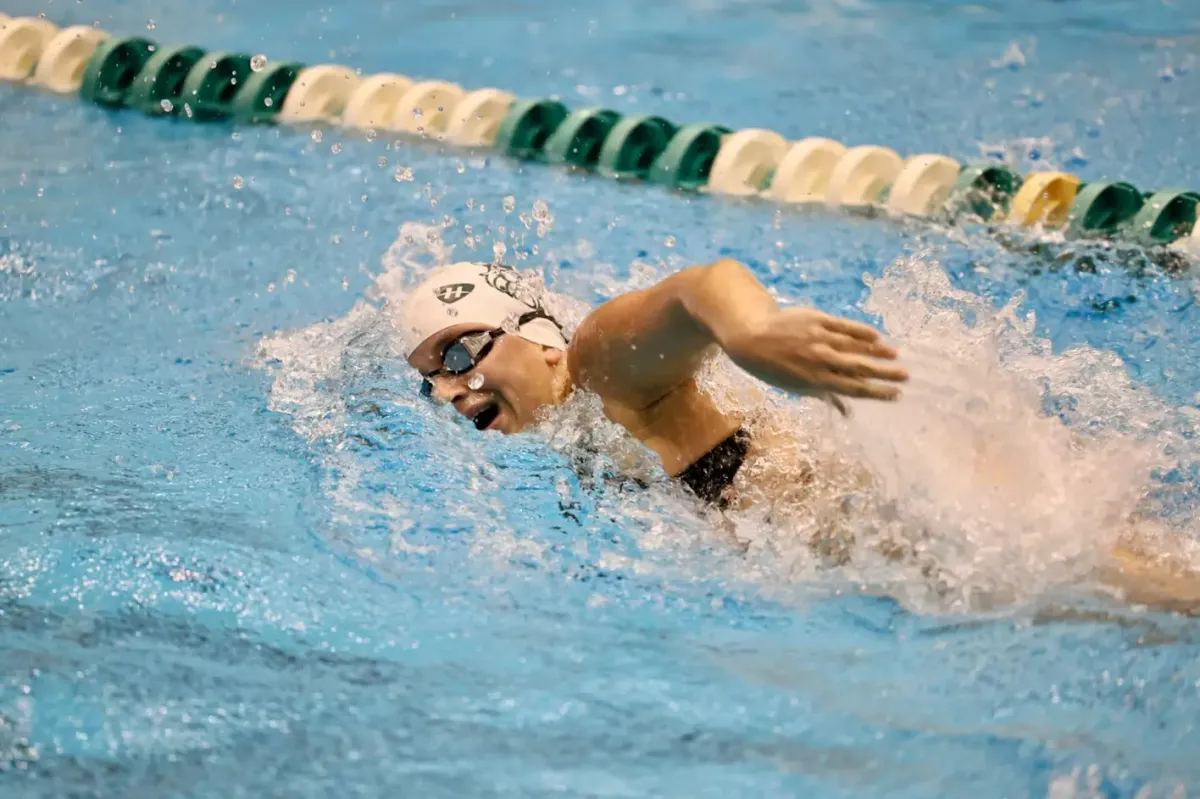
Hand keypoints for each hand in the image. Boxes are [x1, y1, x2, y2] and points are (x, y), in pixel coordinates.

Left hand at [721, 307, 907, 406]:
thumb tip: (847, 413)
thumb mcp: (796, 386)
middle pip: (859, 368)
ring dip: (878, 351)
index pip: (853, 388)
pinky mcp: (817, 320)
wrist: (751, 336)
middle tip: (906, 376)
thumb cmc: (773, 367)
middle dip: (884, 373)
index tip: (896, 394)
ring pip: (855, 345)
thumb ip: (825, 396)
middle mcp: (820, 360)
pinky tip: (877, 336)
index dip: (877, 392)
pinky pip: (845, 326)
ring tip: (895, 355)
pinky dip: (862, 332)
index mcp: (815, 380)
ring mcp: (819, 338)